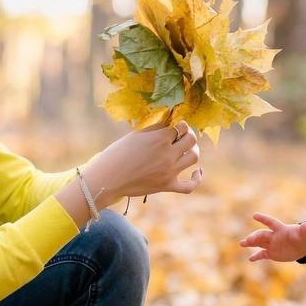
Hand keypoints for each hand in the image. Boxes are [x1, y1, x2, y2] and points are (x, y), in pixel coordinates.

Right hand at [85, 120, 203, 202]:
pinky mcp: (167, 186)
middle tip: (182, 135)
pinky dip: (197, 178)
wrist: (108, 178)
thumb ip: (155, 128)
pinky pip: (190, 185)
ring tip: (186, 149)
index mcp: (159, 138)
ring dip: (193, 151)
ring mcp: (169, 171)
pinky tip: (197, 172)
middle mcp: (167, 154)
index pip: (181, 125)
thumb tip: (170, 119)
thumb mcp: (136, 134)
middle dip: (189, 135)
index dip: (179, 124)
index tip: (175, 125)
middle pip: (192, 139)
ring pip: (194, 157)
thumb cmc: (118, 153)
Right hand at [240, 213, 305, 262]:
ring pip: (259, 243)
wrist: (302, 247)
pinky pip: (262, 254)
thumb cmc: (304, 238)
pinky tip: (250, 259)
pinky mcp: (271, 253)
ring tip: (242, 243)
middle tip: (248, 240)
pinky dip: (256, 256)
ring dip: (250, 243)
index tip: (254, 215)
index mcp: (281, 229)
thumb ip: (304, 230)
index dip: (263, 219)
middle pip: (262, 235)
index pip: (270, 223)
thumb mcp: (305, 234)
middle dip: (255, 237)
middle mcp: (274, 236)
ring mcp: (271, 244)